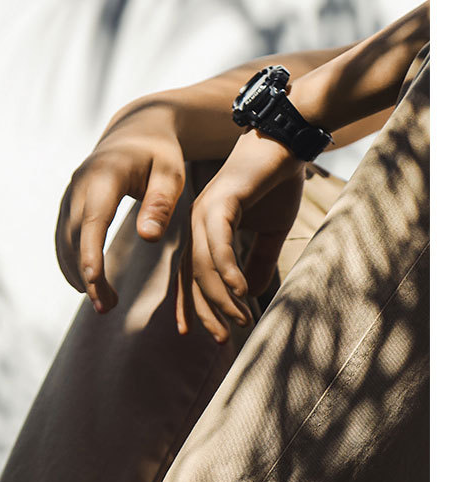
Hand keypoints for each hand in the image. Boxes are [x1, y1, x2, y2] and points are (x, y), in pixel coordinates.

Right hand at [56, 99, 186, 311]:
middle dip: (87, 275)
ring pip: (65, 241)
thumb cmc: (160, 155)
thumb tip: (148, 239)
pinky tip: (86, 286)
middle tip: (108, 308)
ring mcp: (70, 195)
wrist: (136, 131)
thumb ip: (161, 204)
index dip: (91, 253)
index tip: (94, 283)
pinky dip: (72, 263)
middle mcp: (80, 185)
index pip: (94, 220)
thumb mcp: (172, 175)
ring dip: (78, 274)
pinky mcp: (69, 205)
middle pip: (76, 237)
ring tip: (103, 304)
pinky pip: (64, 238)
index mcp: (106, 175)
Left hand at [177, 131, 304, 340]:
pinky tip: (241, 291)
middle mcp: (198, 222)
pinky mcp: (221, 200)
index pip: (192, 276)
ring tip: (240, 319)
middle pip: (194, 277)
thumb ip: (259, 261)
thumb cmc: (278, 183)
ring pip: (205, 265)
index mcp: (205, 230)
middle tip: (224, 339)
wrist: (288, 142)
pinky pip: (218, 242)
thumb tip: (254, 294)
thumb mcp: (270, 232)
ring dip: (222, 297)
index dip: (193, 307)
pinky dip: (227, 269)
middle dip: (207, 312)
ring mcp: (205, 210)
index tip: (198, 336)